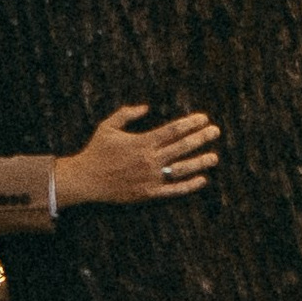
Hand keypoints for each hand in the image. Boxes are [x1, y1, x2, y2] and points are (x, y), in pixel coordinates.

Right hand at [55, 104, 220, 207]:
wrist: (85, 179)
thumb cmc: (96, 151)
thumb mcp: (107, 126)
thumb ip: (126, 113)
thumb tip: (146, 107)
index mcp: (142, 142)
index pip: (173, 130)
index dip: (190, 123)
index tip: (203, 118)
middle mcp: (150, 159)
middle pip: (182, 147)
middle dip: (202, 138)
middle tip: (216, 132)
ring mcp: (151, 177)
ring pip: (182, 169)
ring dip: (200, 162)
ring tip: (215, 157)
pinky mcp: (149, 193)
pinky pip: (174, 190)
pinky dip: (189, 185)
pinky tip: (202, 180)